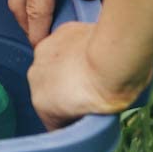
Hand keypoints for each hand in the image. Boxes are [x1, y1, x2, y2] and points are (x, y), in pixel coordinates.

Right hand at [28, 22, 149, 129]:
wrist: (117, 58)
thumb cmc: (112, 92)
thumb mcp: (97, 118)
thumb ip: (81, 116)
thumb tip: (85, 111)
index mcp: (41, 103)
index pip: (53, 117)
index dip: (70, 117)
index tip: (86, 113)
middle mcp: (35, 77)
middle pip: (49, 88)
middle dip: (64, 90)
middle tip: (89, 89)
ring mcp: (44, 52)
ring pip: (53, 64)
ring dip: (66, 67)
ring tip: (91, 67)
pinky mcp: (59, 33)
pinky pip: (65, 44)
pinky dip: (75, 49)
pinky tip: (91, 50)